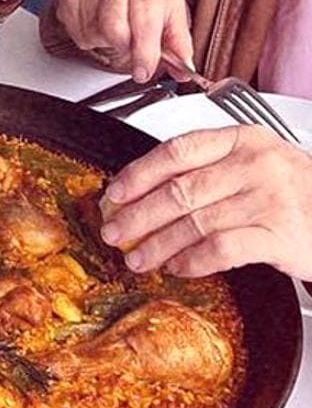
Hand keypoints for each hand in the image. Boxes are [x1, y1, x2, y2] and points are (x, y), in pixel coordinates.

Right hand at [52, 0, 191, 81]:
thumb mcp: (171, 11)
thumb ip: (178, 43)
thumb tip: (183, 71)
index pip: (144, 18)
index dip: (145, 51)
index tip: (144, 71)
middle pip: (114, 29)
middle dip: (124, 48)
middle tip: (131, 49)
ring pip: (94, 34)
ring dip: (106, 43)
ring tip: (117, 28)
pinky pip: (77, 32)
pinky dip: (89, 38)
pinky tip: (98, 24)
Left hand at [98, 126, 311, 280]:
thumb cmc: (301, 191)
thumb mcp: (258, 164)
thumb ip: (210, 169)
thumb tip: (147, 191)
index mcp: (241, 140)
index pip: (176, 151)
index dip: (138, 173)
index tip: (115, 192)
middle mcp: (254, 165)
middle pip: (178, 190)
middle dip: (138, 215)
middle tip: (114, 231)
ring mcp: (268, 199)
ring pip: (194, 222)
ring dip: (158, 244)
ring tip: (138, 258)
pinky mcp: (280, 235)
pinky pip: (220, 249)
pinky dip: (192, 261)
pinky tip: (178, 267)